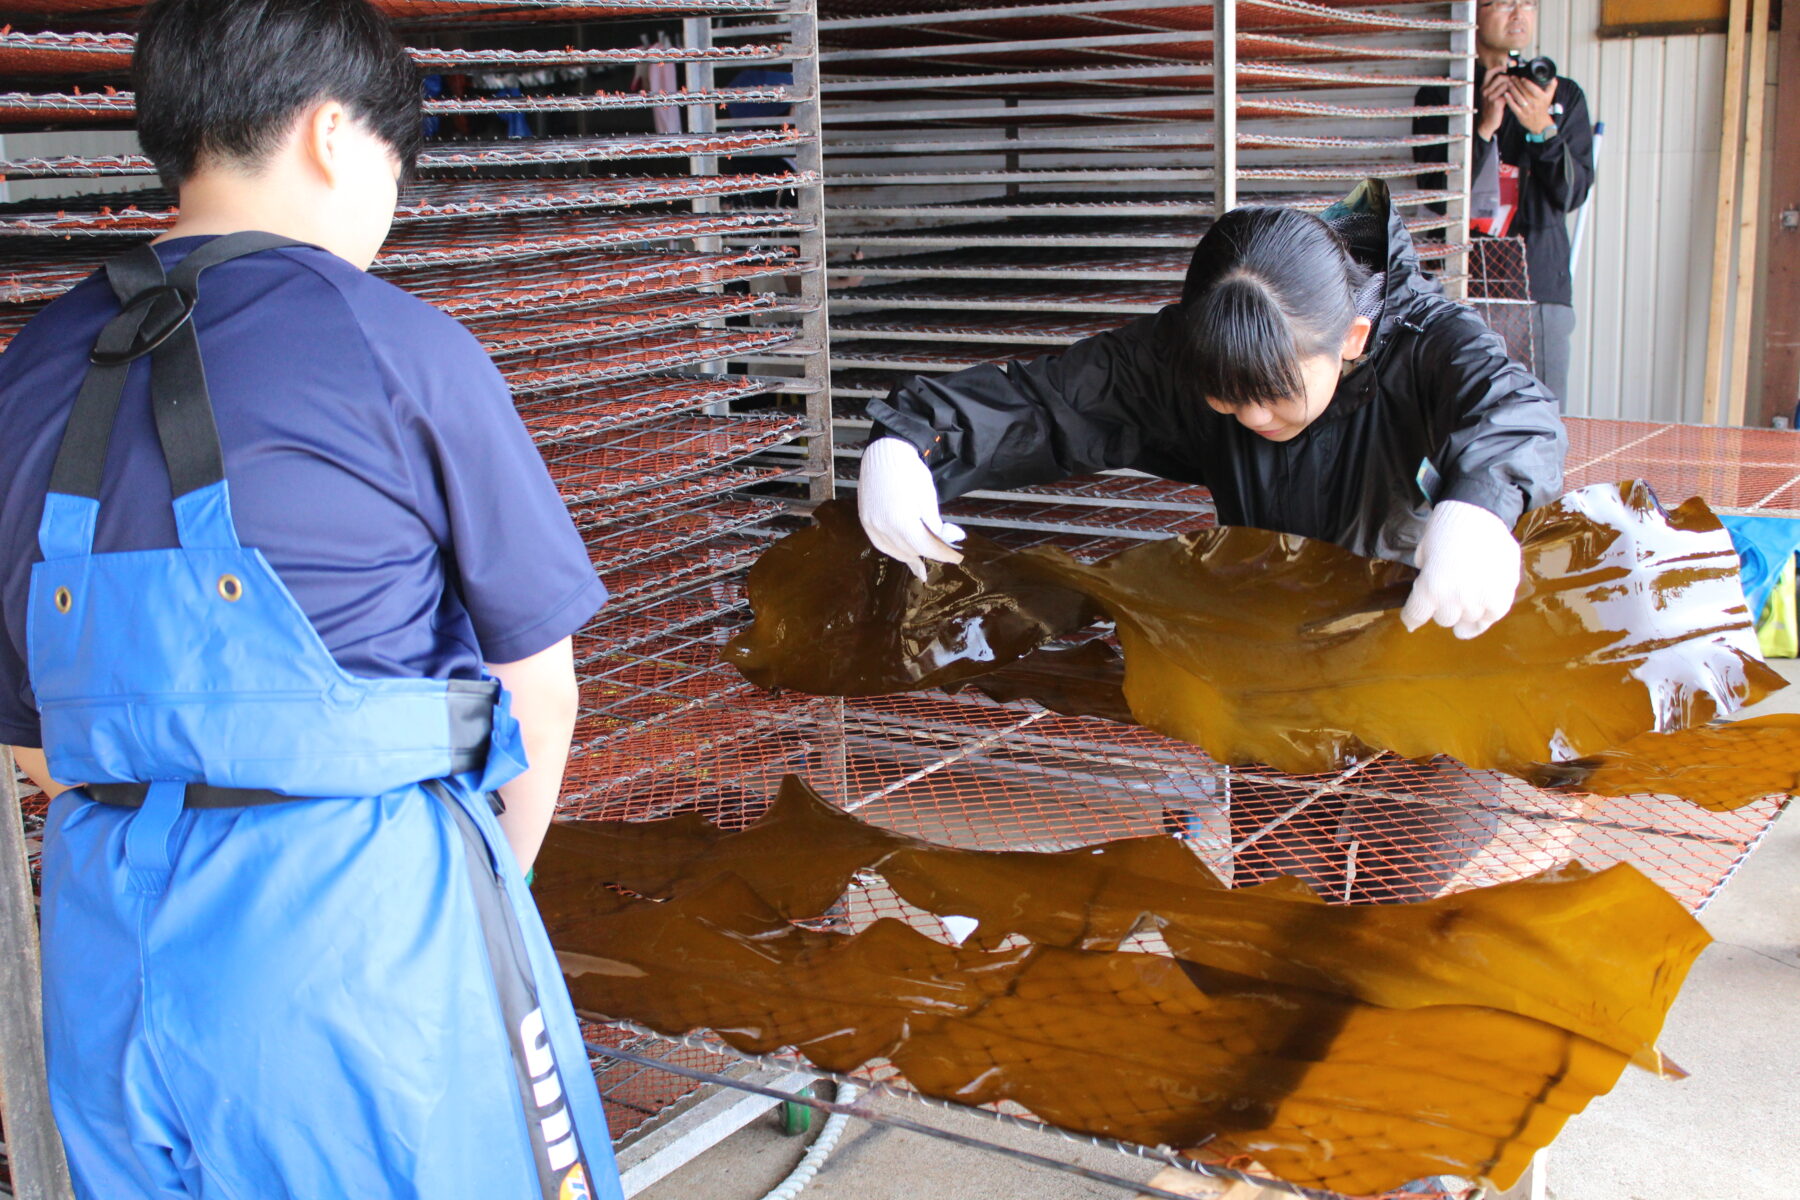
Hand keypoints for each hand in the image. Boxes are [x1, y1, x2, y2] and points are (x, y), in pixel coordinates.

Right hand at [857, 437, 965, 580]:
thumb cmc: (910, 473)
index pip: (928, 548)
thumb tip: (950, 540)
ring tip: (924, 562)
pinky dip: (895, 550)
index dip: (945, 554)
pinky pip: (881, 544)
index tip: (957, 557)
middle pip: (912, 551)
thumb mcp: (928, 498)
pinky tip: (905, 554)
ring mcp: (872, 526)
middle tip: (944, 553)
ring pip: (896, 552)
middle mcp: (884, 529)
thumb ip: (936, 524)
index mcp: (902, 523)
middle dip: (931, 554)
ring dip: (912, 556)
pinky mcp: (865, 521)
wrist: (885, 454)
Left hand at [1400, 500, 1521, 638]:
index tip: (1411, 620)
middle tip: (1444, 599)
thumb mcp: (1423, 553)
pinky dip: (1486, 616)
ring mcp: (1481, 599)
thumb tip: (1426, 592)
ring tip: (1464, 607)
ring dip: (1464, 613)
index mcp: (1430, 588)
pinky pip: (1493, 615)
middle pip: (1444, 619)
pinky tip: (1481, 616)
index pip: (1416, 615)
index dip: (1412, 618)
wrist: (1479, 512)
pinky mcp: (1503, 594)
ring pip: (1469, 620)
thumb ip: (1424, 576)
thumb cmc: (1445, 528)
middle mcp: (1455, 599)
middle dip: (1441, 610)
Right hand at [1477, 71, 1510, 140]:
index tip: (1505, 66)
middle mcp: (1485, 91)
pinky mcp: (1496, 102)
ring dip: (1513, 86)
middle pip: (1500, 77)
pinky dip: (1513, 94)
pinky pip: (1508, 93)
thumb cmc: (1490, 109)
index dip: (1497, 68)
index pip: (1489, 73)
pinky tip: (1515, 96)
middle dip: (1509, 78)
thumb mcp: (1489, 96)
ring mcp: (1490, 97)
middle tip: (1514, 82)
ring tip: (1516, 89)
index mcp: (1483, 88)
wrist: (1487, 123)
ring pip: (1505, 84)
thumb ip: (1495, 87)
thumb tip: (1507, 77)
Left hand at [1504, 75, 1556, 137]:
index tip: (1521, 77)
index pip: (1533, 88)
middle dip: (1517, 83)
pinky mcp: (1520, 115)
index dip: (1526, 82)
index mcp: (1541, 97)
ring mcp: (1526, 109)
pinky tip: (1505, 94)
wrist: (1540, 123)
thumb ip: (1552, 86)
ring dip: (1512, 89)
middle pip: (1524, 91)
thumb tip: (1553, 77)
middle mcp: (1534, 103)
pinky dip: (1509, 100)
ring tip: (1508, 83)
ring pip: (1518, 97)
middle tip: (1512, 77)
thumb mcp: (1549, 97)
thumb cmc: (1543, 107)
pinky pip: (1513, 106)